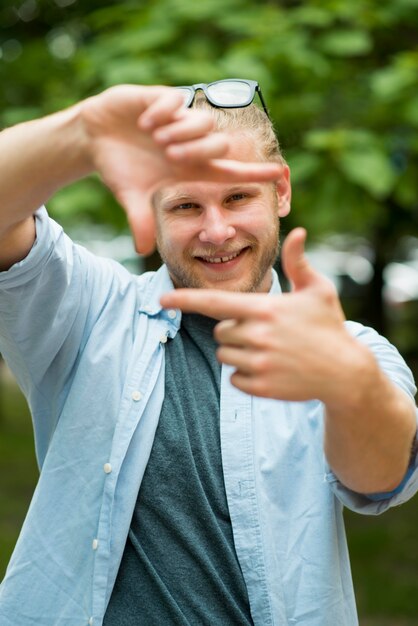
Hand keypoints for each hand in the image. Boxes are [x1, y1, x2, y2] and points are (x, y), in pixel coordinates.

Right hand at [80, 85, 281, 253]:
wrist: (96, 137)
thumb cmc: (120, 168)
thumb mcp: (131, 196)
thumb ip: (141, 220)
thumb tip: (144, 250)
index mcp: (190, 168)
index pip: (230, 171)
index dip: (253, 173)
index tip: (278, 174)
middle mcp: (191, 143)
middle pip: (219, 145)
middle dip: (197, 151)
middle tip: (170, 155)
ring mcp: (178, 120)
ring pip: (202, 121)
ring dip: (180, 132)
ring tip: (155, 138)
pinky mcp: (162, 98)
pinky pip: (175, 101)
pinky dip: (161, 112)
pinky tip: (145, 121)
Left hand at [161, 228, 362, 402]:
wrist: (346, 373)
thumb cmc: (329, 326)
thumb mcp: (318, 290)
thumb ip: (298, 262)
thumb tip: (297, 231)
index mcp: (265, 309)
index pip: (215, 303)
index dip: (186, 299)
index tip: (163, 298)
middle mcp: (258, 336)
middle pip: (220, 331)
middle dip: (235, 330)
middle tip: (266, 332)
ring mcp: (258, 364)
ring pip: (225, 355)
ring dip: (240, 352)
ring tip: (271, 350)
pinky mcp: (260, 387)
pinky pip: (234, 378)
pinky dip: (247, 375)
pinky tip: (273, 369)